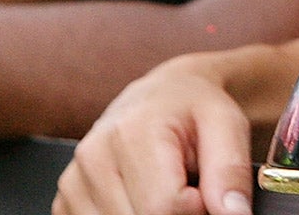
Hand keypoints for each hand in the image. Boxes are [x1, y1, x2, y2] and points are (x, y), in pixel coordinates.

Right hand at [53, 51, 253, 214]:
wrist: (163, 95)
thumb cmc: (194, 108)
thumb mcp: (227, 124)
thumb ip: (230, 169)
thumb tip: (233, 214)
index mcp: (131, 132)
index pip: (163, 207)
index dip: (195, 208)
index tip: (204, 190)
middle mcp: (94, 156)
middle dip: (174, 214)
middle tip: (187, 187)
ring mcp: (74, 181)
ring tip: (164, 186)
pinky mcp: (65, 201)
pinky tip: (140, 194)